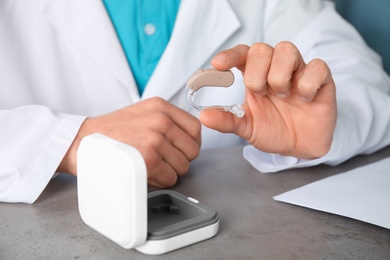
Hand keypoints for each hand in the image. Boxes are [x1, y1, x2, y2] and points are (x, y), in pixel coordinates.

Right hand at [58, 97, 200, 186]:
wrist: (80, 142)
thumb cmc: (108, 132)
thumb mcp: (140, 113)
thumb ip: (166, 121)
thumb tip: (188, 139)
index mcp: (160, 106)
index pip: (195, 128)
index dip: (190, 143)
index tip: (181, 150)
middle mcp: (160, 120)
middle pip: (193, 150)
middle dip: (181, 159)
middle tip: (164, 161)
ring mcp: (155, 139)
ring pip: (183, 166)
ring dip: (170, 171)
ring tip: (152, 166)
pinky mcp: (148, 159)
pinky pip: (170, 178)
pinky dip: (160, 181)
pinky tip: (146, 174)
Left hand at [200, 42, 335, 158]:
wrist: (300, 148)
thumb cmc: (273, 131)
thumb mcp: (247, 128)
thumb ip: (227, 121)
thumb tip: (204, 116)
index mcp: (256, 76)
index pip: (242, 54)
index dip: (230, 55)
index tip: (219, 65)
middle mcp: (276, 69)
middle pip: (262, 48)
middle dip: (257, 72)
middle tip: (262, 93)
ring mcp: (299, 72)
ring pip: (287, 50)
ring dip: (279, 75)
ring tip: (282, 96)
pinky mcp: (322, 80)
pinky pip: (317, 67)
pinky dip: (307, 83)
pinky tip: (304, 99)